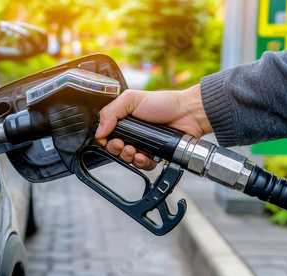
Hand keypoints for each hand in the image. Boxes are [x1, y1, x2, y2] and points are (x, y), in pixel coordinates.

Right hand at [95, 84, 211, 169]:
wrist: (187, 113)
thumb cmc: (163, 103)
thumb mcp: (131, 99)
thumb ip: (111, 112)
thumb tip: (98, 131)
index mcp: (123, 120)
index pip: (106, 134)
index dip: (105, 140)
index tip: (109, 140)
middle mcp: (131, 133)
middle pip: (114, 149)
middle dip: (116, 149)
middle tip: (123, 145)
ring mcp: (142, 144)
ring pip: (127, 159)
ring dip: (128, 157)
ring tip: (134, 151)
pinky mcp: (153, 154)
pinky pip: (142, 165)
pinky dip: (141, 163)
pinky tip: (144, 157)